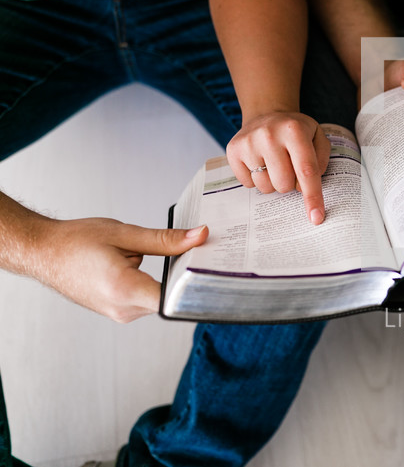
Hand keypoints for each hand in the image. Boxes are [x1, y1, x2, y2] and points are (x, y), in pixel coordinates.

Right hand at [38, 218, 208, 322]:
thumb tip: (201, 236)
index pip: (175, 300)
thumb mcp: (125, 234)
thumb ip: (165, 240)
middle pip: (172, 298)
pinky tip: (151, 262)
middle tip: (202, 251)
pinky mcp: (120, 311)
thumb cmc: (76, 242)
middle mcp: (123, 309)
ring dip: (170, 278)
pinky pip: (149, 299)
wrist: (43, 253)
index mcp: (124, 290)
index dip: (198, 286)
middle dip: (187, 276)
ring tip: (171, 254)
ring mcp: (121, 314)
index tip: (215, 270)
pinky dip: (156, 282)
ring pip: (162, 298)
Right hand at [226, 111, 330, 223]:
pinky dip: (256, 179)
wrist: (267, 114)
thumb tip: (308, 188)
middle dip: (290, 184)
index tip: (316, 218)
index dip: (313, 196)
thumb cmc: (296, 131)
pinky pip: (248, 184)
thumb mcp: (317, 137)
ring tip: (274, 163)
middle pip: (284, 185)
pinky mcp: (233, 150)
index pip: (306, 170)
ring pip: (265, 187)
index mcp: (294, 130)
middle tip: (289, 167)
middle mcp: (269, 135)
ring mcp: (248, 143)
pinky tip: (260, 162)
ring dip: (273, 182)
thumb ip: (321, 161)